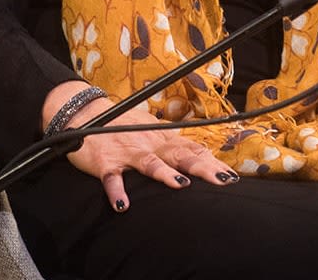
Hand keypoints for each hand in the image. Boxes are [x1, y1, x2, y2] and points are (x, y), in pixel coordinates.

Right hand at [42, 87, 240, 211]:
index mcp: (162, 138)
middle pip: (180, 155)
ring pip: (149, 163)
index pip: (192, 149)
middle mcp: (149, 144)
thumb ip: (173, 144)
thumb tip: (202, 155)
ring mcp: (127, 152)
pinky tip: (123, 205)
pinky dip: (117, 191)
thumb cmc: (123, 125)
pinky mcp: (105, 162)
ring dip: (164, 173)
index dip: (212, 162)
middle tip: (223, 180)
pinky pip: (112, 178)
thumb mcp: (151, 131)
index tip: (232, 176)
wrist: (85, 113)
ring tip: (181, 185)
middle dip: (202, 168)